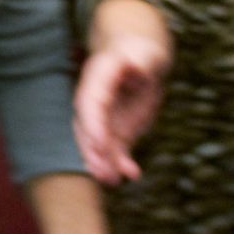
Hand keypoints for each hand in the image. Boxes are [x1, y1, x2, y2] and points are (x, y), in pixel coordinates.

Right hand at [74, 34, 169, 184]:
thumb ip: (142, 61)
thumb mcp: (147, 53)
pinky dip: (120, 165)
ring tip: (113, 180)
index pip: (90, 104)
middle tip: (102, 172)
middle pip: (86, 129)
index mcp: (98, 78)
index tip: (100, 145)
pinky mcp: (114, 132)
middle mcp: (93, 101)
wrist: (142, 61)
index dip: (93, 125)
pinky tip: (132, 174)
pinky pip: (113, 151)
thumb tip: (136, 68)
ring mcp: (102, 118)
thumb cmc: (143, 54)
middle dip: (93, 152)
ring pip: (96, 145)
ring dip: (103, 164)